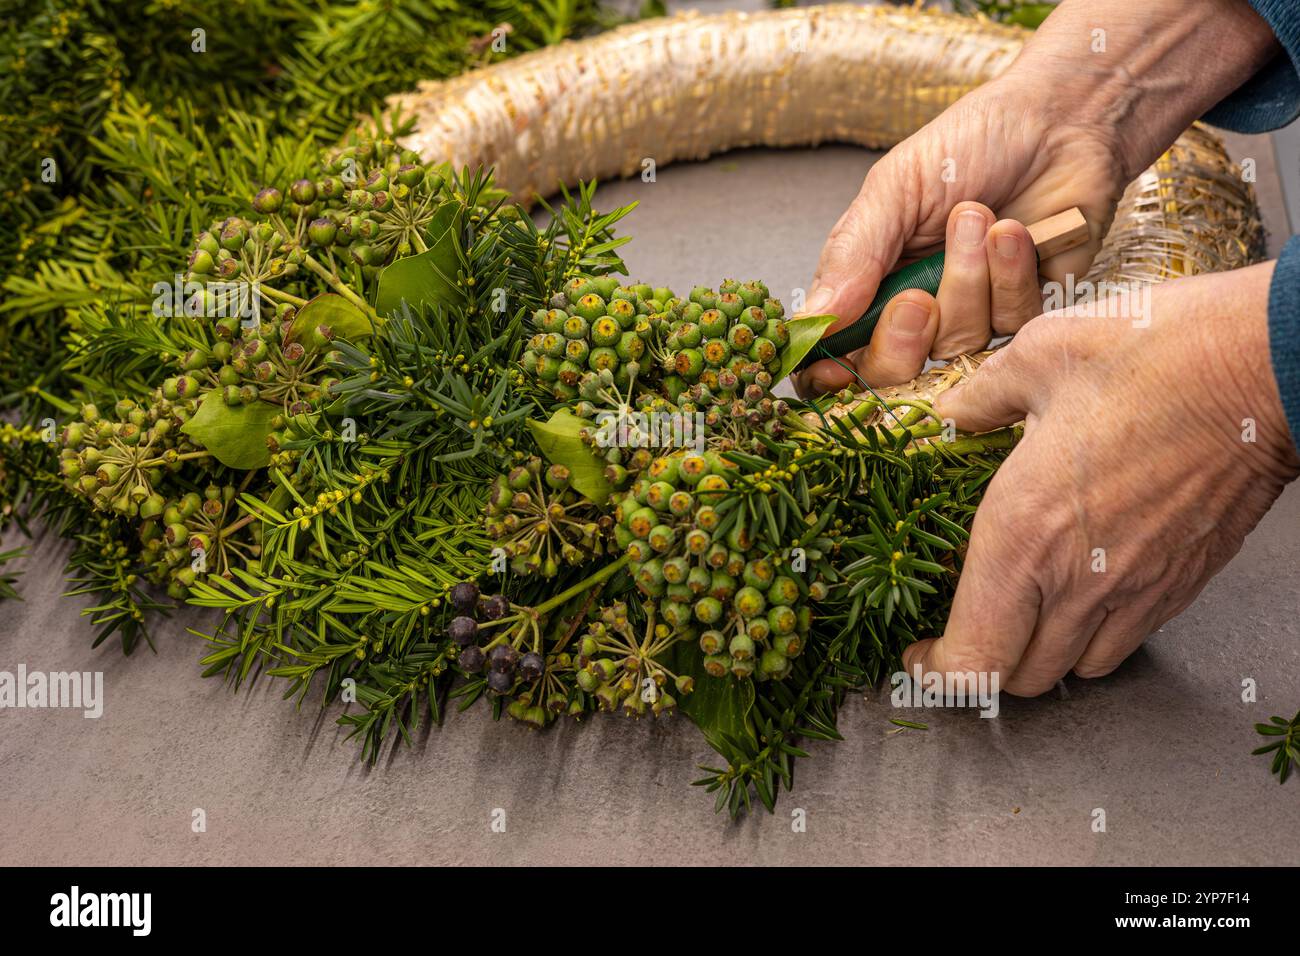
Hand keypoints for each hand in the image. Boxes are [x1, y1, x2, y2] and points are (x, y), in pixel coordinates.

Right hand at [794, 74, 1125, 395]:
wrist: (1059, 119)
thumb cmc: (970, 144)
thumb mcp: (894, 188)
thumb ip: (852, 254)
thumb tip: (813, 319)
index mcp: (872, 280)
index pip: (838, 351)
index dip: (832, 372)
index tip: (834, 371)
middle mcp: (920, 308)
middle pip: (894, 370)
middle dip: (901, 340)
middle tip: (916, 298)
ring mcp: (976, 314)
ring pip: (957, 343)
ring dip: (966, 279)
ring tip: (977, 216)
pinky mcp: (1029, 311)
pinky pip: (1012, 326)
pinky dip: (1011, 274)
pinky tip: (1017, 231)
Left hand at [903, 263, 1298, 694]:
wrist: (1262, 366)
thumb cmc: (1153, 355)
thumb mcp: (1037, 356)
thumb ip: (980, 397)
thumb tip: (951, 413)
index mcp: (1022, 535)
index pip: (972, 659)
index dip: (935, 671)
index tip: (917, 653)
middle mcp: (1077, 580)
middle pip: (1019, 679)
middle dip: (981, 666)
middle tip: (962, 630)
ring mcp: (1137, 589)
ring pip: (1078, 669)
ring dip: (1042, 654)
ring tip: (1023, 614)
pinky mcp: (1183, 582)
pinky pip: (1129, 639)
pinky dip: (1095, 635)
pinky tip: (1083, 589)